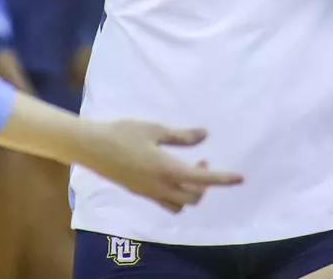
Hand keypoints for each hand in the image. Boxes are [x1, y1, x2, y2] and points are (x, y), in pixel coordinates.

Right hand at [80, 121, 243, 212]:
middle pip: (194, 197)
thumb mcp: (155, 130)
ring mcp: (149, 192)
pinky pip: (165, 202)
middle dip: (205, 184)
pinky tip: (171, 176)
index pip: (203, 179)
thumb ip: (181, 136)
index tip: (240, 178)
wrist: (92, 147)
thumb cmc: (123, 134)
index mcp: (168, 169)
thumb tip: (205, 135)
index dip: (223, 179)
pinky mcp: (140, 192)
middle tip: (203, 161)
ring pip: (180, 203)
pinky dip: (176, 195)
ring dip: (191, 192)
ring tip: (189, 170)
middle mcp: (161, 186)